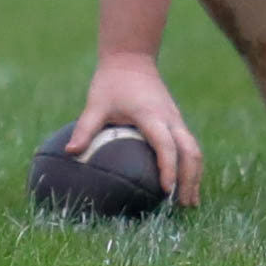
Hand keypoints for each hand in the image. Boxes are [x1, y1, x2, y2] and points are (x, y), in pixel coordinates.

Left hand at [68, 52, 201, 205]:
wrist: (131, 59)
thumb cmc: (111, 83)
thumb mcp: (96, 103)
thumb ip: (85, 128)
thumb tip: (70, 153)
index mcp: (151, 115)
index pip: (165, 145)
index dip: (168, 168)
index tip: (167, 190)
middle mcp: (170, 119)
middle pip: (190, 152)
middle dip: (190, 179)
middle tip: (183, 206)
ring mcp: (176, 120)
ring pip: (194, 150)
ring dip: (195, 176)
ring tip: (190, 203)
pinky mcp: (176, 121)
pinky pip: (189, 146)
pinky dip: (190, 165)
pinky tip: (184, 184)